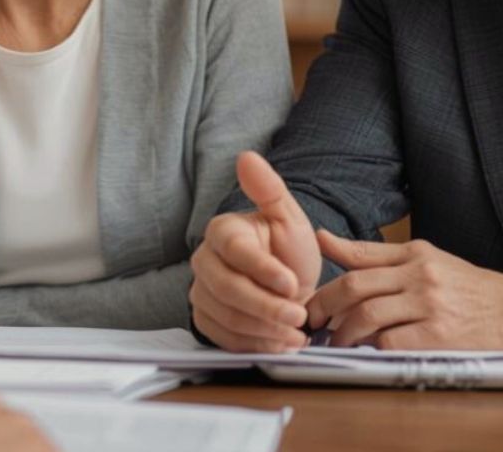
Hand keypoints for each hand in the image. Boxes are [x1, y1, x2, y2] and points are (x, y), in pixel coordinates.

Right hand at [188, 151, 315, 352]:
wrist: (291, 286)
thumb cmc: (289, 251)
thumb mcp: (290, 218)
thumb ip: (269, 189)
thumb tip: (246, 157)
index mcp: (222, 231)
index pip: (235, 251)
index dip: (263, 270)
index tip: (292, 283)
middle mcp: (203, 261)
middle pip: (227, 290)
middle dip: (267, 307)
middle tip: (300, 316)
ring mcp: (201, 293)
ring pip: (227, 318)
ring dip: (266, 330)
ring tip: (297, 333)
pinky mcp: (206, 322)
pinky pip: (225, 339)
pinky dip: (257, 345)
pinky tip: (282, 342)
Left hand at [304, 229, 502, 350]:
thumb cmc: (470, 290)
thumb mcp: (429, 261)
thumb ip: (382, 256)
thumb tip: (327, 239)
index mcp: (416, 253)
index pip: (361, 255)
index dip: (327, 269)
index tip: (306, 287)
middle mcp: (420, 274)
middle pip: (355, 286)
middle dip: (324, 305)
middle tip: (313, 320)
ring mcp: (428, 304)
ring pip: (367, 315)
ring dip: (344, 332)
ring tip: (338, 340)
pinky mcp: (437, 334)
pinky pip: (390, 341)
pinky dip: (373, 347)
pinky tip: (369, 349)